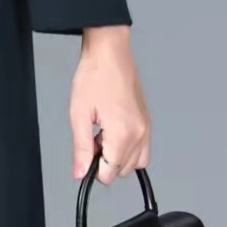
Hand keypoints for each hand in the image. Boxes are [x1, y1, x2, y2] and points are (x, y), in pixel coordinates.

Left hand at [69, 25, 150, 182]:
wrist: (109, 53)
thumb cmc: (94, 76)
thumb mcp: (79, 115)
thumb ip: (81, 148)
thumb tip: (80, 173)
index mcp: (123, 133)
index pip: (110, 173)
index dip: (93, 169)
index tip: (85, 155)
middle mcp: (140, 133)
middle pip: (123, 170)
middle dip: (105, 162)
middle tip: (91, 140)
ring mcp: (146, 127)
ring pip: (136, 163)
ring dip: (118, 157)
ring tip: (102, 135)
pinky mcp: (147, 121)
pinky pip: (142, 148)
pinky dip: (127, 148)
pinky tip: (112, 131)